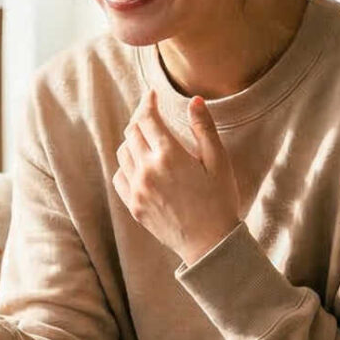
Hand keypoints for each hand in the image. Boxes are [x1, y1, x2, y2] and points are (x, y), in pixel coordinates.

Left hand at [112, 92, 245, 267]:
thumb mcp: (218, 162)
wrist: (210, 244)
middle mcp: (147, 170)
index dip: (147, 102)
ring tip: (147, 139)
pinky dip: (126, 165)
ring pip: (123, 153)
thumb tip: (194, 100)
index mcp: (169, 156)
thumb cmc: (220, 201)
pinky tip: (140, 165)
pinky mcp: (133, 206)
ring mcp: (137, 189)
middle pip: (132, 132)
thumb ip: (204, 129)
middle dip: (141, 119)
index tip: (152, 95)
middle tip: (151, 114)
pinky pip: (119, 176)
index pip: (147, 118)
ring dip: (133, 141)